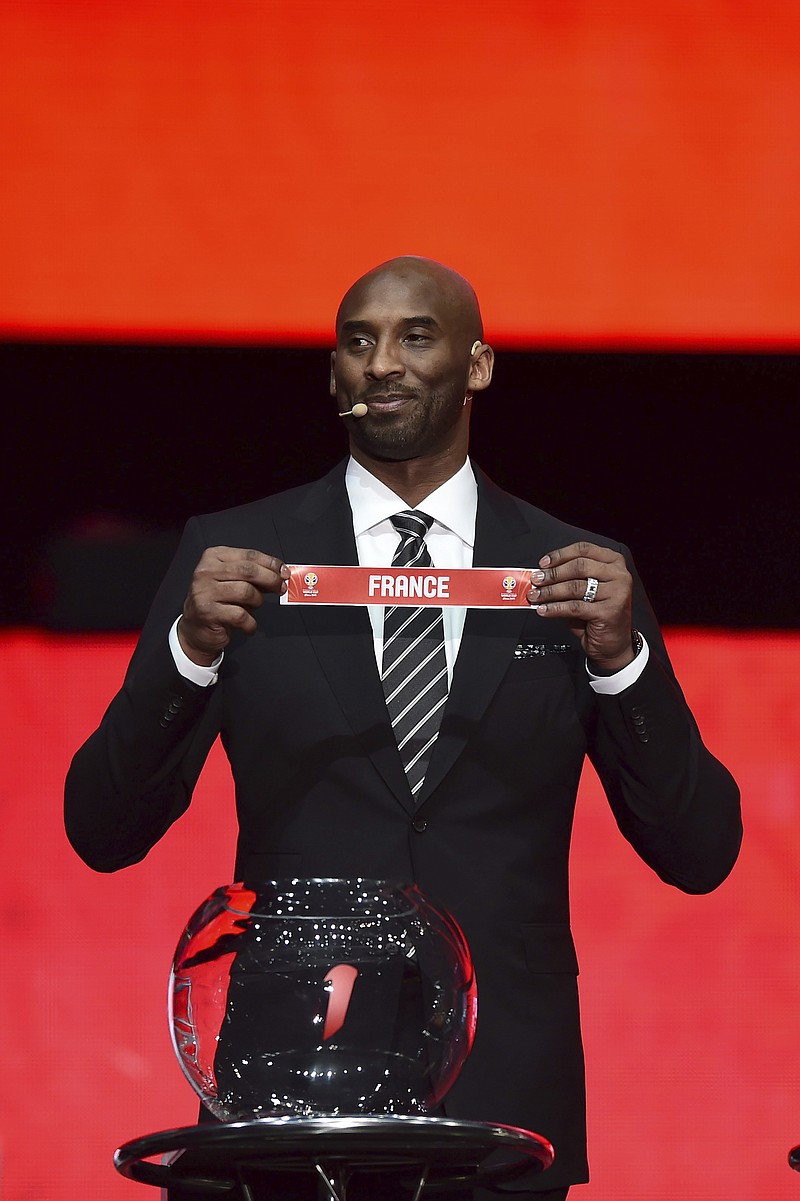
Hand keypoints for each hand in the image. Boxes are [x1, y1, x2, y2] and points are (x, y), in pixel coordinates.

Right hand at [178, 547, 289, 664]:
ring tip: (255, 607)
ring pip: (246, 592)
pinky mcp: (207, 612)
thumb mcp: (232, 580)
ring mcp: (205, 591)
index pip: (249, 555)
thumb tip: (280, 574)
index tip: (284, 572)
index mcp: (213, 557)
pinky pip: (240, 615)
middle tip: (280, 588)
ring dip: (258, 601)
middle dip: (271, 579)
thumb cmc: (218, 601)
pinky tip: (248, 625)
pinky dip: (250, 623)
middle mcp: (206, 571)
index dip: (270, 563)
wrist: (195, 628)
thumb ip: (253, 575)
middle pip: (248, 571)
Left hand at [527, 541, 633, 670]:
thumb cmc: (597, 615)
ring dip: (550, 592)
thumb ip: (567, 579)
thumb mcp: (584, 591)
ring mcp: (617, 592)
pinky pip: (574, 607)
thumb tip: (541, 575)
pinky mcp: (610, 611)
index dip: (560, 555)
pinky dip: (555, 608)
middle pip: (578, 566)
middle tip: (536, 580)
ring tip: (535, 596)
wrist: (612, 644)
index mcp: (613, 562)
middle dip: (552, 574)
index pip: (584, 549)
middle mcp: (619, 575)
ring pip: (575, 587)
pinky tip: (544, 610)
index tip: (543, 563)